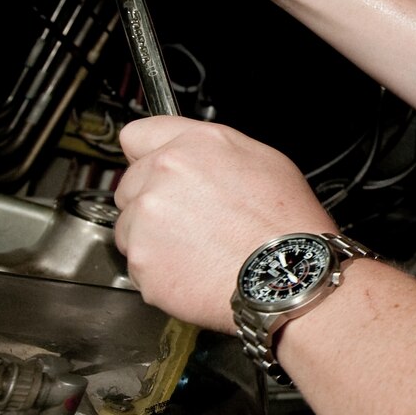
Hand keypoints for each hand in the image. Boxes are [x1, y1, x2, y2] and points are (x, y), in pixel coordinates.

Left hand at [113, 116, 333, 330]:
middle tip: (189, 222)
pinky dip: (159, 272)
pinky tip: (194, 270)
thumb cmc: (285, 225)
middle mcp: (161, 177)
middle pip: (129, 185)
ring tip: (197, 250)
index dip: (146, 155)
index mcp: (191, 147)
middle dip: (151, 202)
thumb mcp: (264, 160)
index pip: (136, 136)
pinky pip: (138, 265)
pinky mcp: (141, 262)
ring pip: (128, 228)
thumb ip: (210, 150)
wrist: (287, 278)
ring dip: (151, 239)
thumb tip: (192, 155)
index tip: (152, 170)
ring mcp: (145, 221)